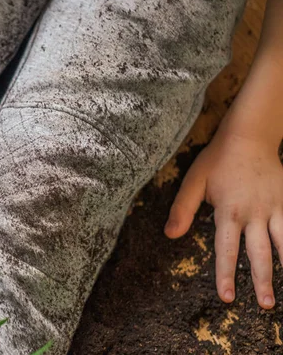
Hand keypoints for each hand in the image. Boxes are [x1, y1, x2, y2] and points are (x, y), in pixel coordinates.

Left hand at [164, 130, 282, 308]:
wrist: (249, 136)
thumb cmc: (217, 160)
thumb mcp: (194, 182)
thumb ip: (182, 209)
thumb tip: (170, 235)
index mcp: (228, 212)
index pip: (226, 250)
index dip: (226, 275)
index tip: (228, 297)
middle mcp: (253, 214)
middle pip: (259, 253)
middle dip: (262, 281)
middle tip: (266, 306)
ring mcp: (274, 208)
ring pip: (282, 244)